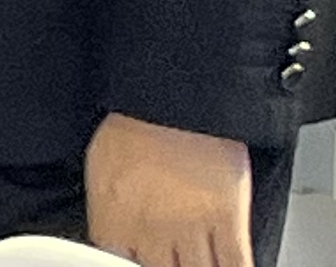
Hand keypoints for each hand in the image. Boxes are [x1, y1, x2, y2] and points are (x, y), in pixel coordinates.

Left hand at [84, 111, 253, 266]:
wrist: (174, 88)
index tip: (141, 260)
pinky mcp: (228, 219)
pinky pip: (236, 265)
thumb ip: (107, 214)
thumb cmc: (135, 119)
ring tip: (198, 261)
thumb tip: (109, 243)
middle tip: (173, 259)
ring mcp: (191, 228)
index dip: (131, 265)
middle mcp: (152, 231)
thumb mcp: (100, 167)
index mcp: (114, 219)